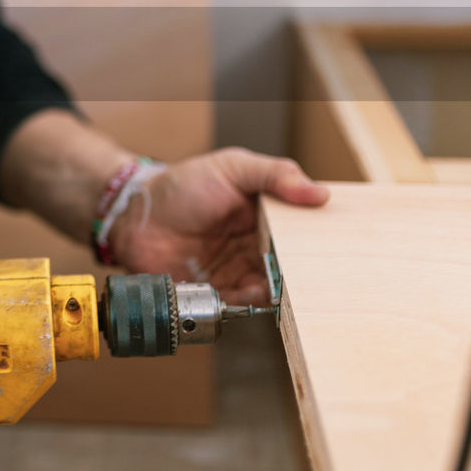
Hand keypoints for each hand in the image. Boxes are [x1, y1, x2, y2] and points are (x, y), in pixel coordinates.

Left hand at [108, 148, 328, 304]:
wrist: (135, 214)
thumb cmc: (182, 185)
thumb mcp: (232, 167)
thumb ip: (275, 175)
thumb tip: (320, 195)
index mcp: (265, 216)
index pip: (301, 233)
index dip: (317, 241)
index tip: (335, 248)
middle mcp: (255, 246)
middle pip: (290, 264)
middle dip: (304, 272)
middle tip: (320, 276)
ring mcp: (237, 270)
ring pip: (271, 287)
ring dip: (282, 290)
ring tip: (289, 287)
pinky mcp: (218, 291)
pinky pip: (243, 304)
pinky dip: (253, 303)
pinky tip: (259, 296)